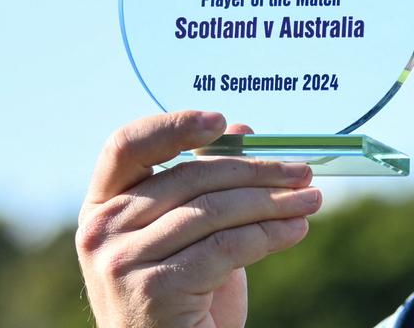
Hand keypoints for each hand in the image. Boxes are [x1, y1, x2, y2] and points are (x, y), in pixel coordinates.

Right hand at [76, 111, 321, 327]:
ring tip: (312, 200)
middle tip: (303, 172)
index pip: (126, 147)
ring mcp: (122, 262)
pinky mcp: (154, 289)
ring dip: (274, 203)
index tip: (222, 122)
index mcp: (103, 206)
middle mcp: (101, 231)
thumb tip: (244, 129)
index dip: (174, 127)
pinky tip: (297, 230)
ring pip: (214, 211)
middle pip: (190, 178)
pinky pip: (226, 247)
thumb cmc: (182, 292)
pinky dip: (270, 234)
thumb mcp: (191, 233)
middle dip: (257, 171)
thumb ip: (206, 182)